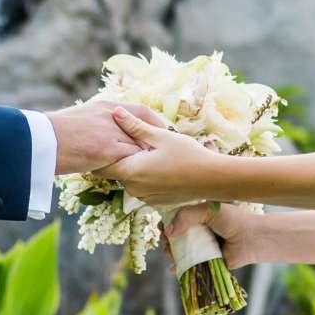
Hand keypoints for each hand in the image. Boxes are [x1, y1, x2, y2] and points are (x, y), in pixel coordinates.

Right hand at [48, 100, 167, 174]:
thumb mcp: (78, 119)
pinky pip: (130, 160)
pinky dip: (135, 169)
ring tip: (153, 171)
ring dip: (146, 159)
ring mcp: (112, 132)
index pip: (141, 112)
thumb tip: (97, 133)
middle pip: (145, 130)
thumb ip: (94, 123)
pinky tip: (138, 179)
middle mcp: (113, 116)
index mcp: (106, 106)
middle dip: (155, 144)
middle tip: (165, 155)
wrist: (40, 139)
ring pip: (140, 147)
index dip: (154, 123)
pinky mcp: (109, 149)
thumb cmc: (52, 133)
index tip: (163, 133)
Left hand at [99, 109, 223, 210]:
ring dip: (134, 167)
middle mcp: (133, 188)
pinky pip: (141, 187)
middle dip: (121, 157)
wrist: (213, 180)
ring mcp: (144, 197)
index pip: (101, 166)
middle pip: (116, 172)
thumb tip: (116, 112)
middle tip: (136, 142)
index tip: (107, 142)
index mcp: (131, 171)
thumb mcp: (161, 136)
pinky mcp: (154, 202)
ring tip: (151, 153)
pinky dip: (145, 177)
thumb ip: (135, 126)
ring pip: (129, 179)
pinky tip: (161, 166)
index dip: (102, 154)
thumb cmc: (188, 155)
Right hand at [169, 202, 253, 268]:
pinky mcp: (207, 261)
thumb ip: (186, 216)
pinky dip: (180, 268)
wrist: (251, 239)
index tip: (162, 228)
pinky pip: (190, 265)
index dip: (168, 223)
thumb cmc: (233, 220)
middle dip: (168, 240)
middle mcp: (201, 231)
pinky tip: (174, 268)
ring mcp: (203, 247)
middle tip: (166, 242)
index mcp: (201, 216)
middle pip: (177, 236)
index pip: (178, 218)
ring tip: (170, 253)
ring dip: (172, 253)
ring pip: (181, 251)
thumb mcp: (208, 210)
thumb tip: (168, 232)